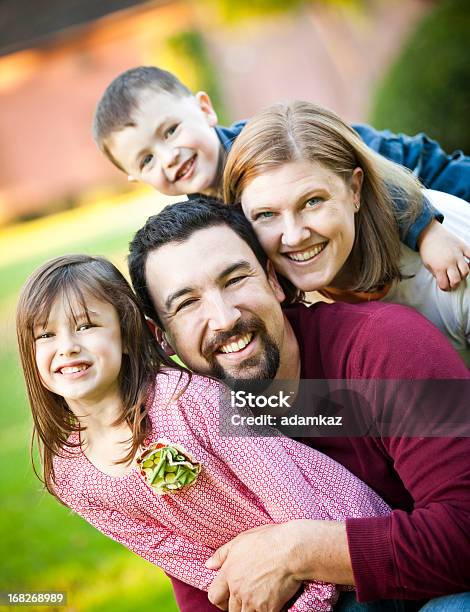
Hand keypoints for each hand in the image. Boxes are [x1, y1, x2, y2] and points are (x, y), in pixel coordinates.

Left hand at [205, 520, 351, 611]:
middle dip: (235, 606)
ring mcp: (251, 601)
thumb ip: (222, 554)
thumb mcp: (241, 539)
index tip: (227, 596)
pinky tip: (271, 604)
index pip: (213, 595)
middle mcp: (237, 589)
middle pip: (229, 610)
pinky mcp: (267, 609)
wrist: (292, 549)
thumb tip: (209, 565)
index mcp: (228, 572)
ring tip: (258, 601)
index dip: (219, 598)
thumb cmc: (269, 539)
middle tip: (246, 599)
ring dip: (249, 610)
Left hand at [417, 220, 469, 290]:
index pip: (445, 284)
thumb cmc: (427, 249)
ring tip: (458, 274)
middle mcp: (450, 262)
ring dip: (463, 275)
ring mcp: (458, 255)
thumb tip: (443, 280)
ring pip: (466, 271)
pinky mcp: (463, 247)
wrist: (429, 233)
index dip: (444, 287)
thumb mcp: (427, 264)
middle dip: (454, 284)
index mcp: (439, 267)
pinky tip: (468, 264)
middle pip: (457, 280)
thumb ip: (435, 273)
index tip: (444, 286)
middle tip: (452, 282)